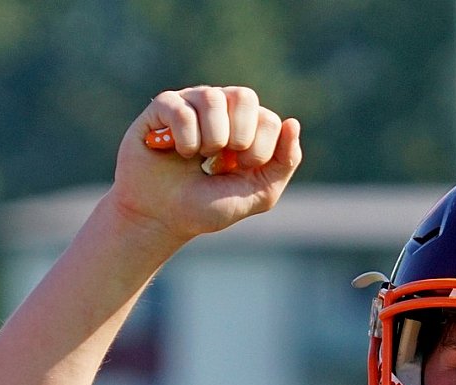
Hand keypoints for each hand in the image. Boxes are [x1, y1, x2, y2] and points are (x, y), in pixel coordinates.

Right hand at [110, 86, 302, 244]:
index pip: (269, 119)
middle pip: (245, 96)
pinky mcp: (162, 107)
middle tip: (221, 162)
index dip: (259, 151)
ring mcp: (191, 103)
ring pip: (213, 98)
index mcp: (247, 125)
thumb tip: (293, 122)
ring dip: (210, 139)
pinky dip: (184, 139)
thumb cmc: (208, 205)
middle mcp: (221, 107)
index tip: (240, 170)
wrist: (162, 218)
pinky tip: (177, 151)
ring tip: (197, 157)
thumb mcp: (258, 193)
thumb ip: (284, 163)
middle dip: (239, 138)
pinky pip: (182, 110)